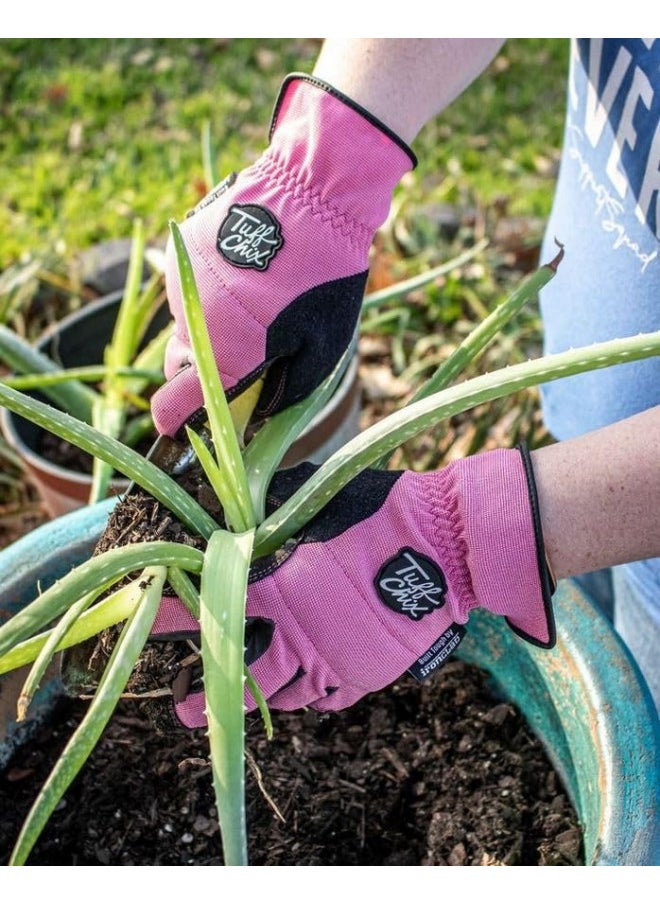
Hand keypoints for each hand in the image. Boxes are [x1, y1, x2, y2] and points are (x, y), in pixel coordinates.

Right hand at [151, 74, 414, 436]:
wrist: (312, 192)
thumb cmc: (324, 279)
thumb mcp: (321, 350)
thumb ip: (283, 392)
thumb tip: (258, 412)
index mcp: (223, 356)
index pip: (172, 407)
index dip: (178, 424)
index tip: (188, 429)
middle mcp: (190, 322)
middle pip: (180, 368)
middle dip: (204, 375)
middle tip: (246, 364)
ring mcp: (183, 282)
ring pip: (187, 324)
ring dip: (212, 329)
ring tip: (259, 304)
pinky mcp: (183, 248)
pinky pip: (191, 286)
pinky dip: (212, 291)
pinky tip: (250, 272)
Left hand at [152, 446, 555, 727]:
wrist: (446, 543)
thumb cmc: (379, 511)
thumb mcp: (315, 499)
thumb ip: (267, 510)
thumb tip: (230, 507)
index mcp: (281, 586)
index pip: (211, 607)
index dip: (172, 617)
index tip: (146, 622)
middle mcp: (300, 632)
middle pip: (239, 675)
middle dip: (203, 695)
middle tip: (181, 703)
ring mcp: (334, 659)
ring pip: (280, 697)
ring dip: (254, 697)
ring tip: (234, 699)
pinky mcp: (365, 674)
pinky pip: (324, 700)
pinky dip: (304, 697)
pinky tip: (297, 687)